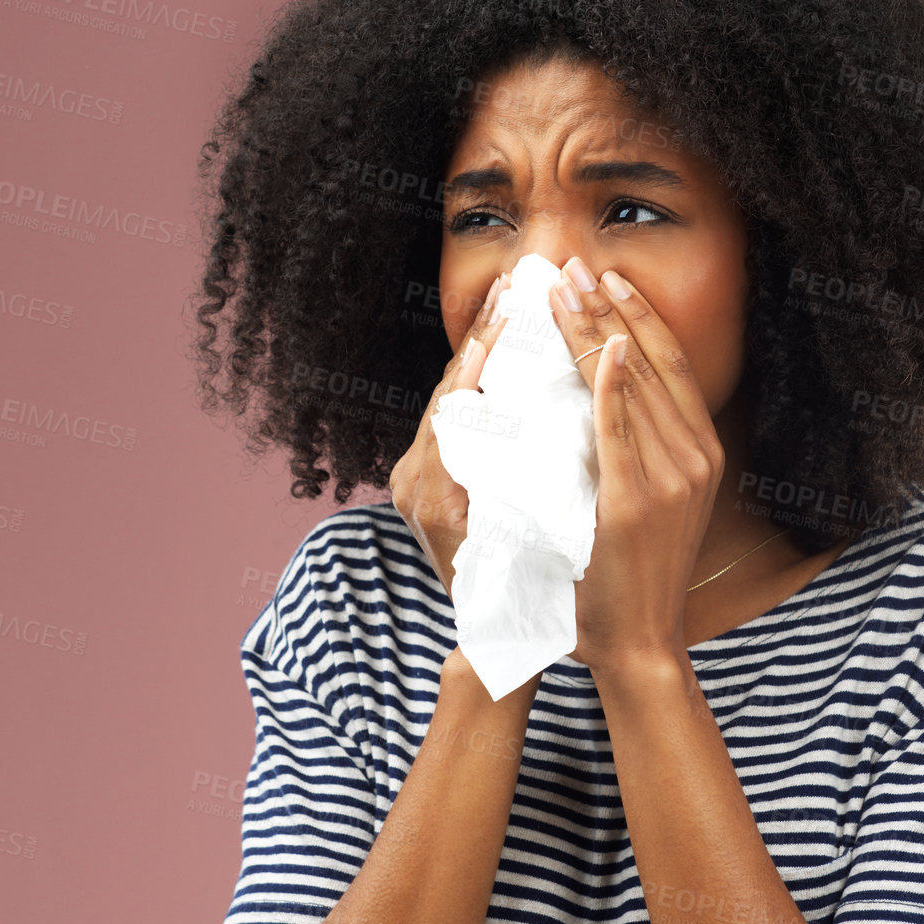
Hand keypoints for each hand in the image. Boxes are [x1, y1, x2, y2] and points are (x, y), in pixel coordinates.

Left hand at [390, 271, 509, 599]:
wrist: (489, 634)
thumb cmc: (511, 596)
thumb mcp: (512, 543)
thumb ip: (504, 495)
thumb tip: (501, 445)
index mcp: (429, 494)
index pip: (450, 410)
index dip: (475, 362)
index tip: (503, 320)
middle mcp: (412, 481)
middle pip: (445, 394)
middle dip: (479, 339)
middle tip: (508, 288)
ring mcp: (414, 476)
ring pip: (449, 399)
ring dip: (479, 349)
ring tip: (507, 300)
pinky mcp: (425, 474)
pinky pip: (453, 414)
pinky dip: (476, 377)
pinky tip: (502, 343)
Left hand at [547, 260, 724, 673]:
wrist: (639, 641)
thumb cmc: (631, 574)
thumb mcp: (652, 502)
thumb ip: (638, 451)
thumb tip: (605, 393)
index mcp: (701, 455)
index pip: (670, 366)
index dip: (639, 317)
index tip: (608, 279)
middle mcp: (695, 459)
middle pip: (650, 364)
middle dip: (609, 310)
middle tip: (575, 268)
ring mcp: (670, 480)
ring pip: (633, 386)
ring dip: (597, 332)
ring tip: (564, 292)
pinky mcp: (636, 503)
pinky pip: (622, 432)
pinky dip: (613, 387)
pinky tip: (600, 349)